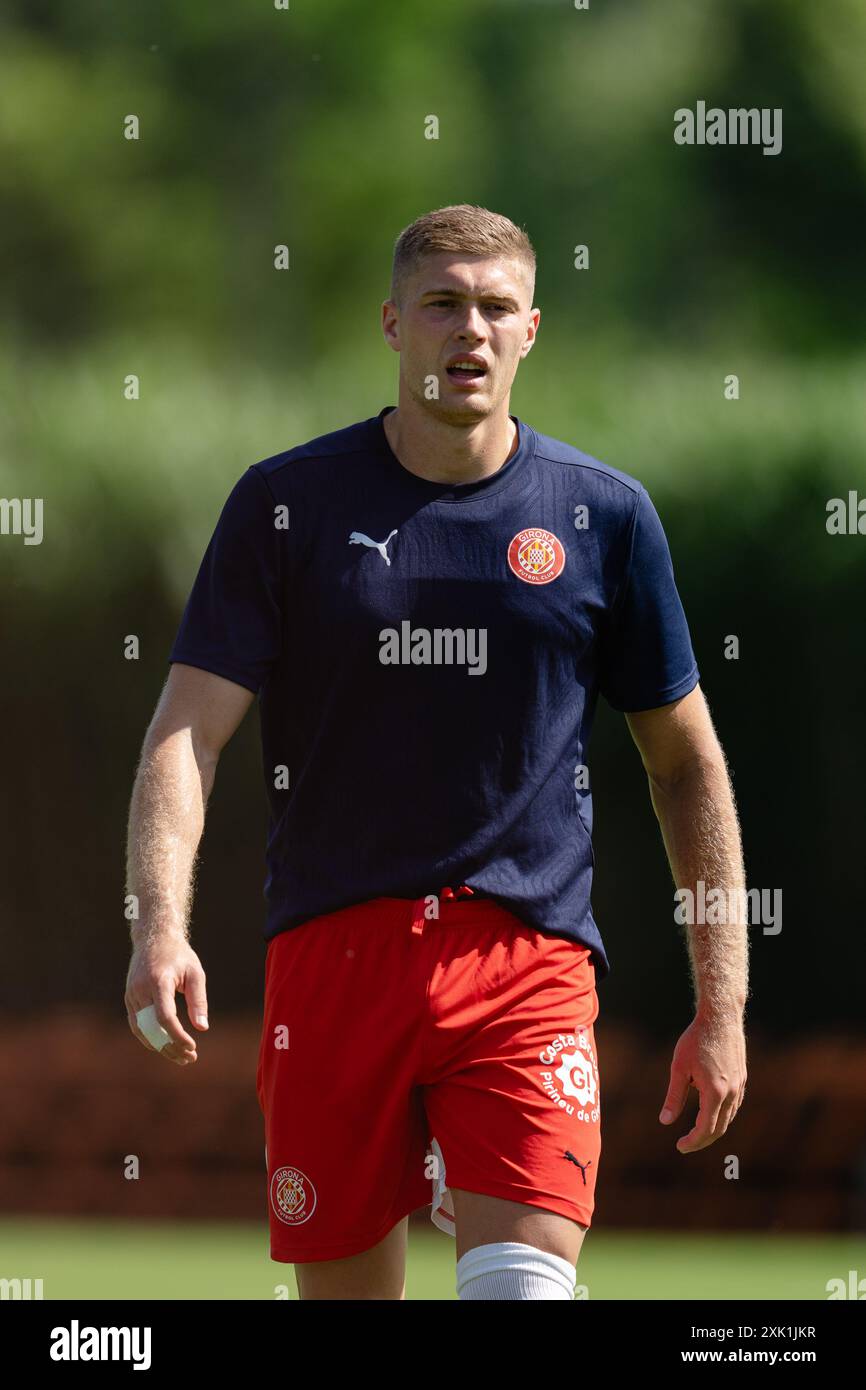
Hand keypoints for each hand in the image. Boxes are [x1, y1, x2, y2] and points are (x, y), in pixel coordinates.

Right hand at [125, 936, 208, 1065]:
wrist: (153, 938)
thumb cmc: (178, 955)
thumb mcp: (195, 973)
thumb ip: (198, 1000)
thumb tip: (202, 1028)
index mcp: (158, 981)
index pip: (165, 1017)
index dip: (178, 1036)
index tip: (192, 1047)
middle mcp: (140, 989)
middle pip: (153, 1029)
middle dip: (171, 1047)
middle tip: (190, 1058)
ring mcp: (131, 995)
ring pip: (143, 1031)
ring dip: (161, 1047)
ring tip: (180, 1057)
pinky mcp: (129, 999)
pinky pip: (137, 1025)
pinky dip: (150, 1038)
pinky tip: (165, 1046)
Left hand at [659, 1014, 746, 1152]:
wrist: (720, 1017)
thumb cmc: (696, 1039)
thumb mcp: (679, 1068)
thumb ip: (674, 1097)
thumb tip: (665, 1121)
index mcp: (715, 1091)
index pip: (706, 1128)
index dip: (693, 1141)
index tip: (680, 1146)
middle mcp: (732, 1092)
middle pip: (719, 1128)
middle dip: (702, 1140)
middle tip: (685, 1144)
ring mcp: (740, 1085)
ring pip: (729, 1118)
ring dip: (713, 1129)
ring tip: (696, 1132)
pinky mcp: (742, 1078)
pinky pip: (734, 1106)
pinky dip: (723, 1116)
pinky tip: (711, 1114)